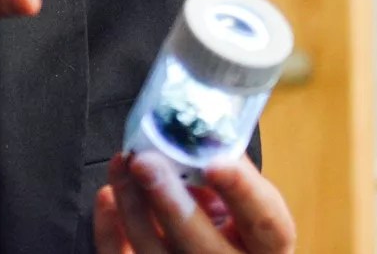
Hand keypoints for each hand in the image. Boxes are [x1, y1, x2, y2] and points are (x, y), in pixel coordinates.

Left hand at [95, 153, 296, 253]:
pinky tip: (108, 194)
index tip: (214, 162)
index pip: (268, 225)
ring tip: (122, 164)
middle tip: (145, 162)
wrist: (206, 253)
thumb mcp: (243, 206)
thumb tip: (206, 134)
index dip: (243, 193)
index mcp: (266, 248)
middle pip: (205, 249)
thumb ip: (231, 178)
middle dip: (172, 204)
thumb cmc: (229, 227)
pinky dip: (109, 230)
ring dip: (133, 207)